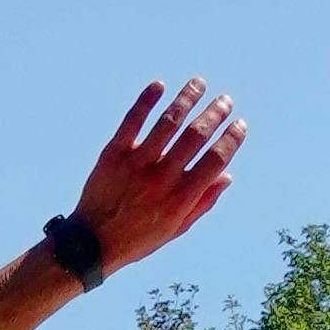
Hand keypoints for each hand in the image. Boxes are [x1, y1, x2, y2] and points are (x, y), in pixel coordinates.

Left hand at [71, 78, 244, 276]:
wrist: (90, 245)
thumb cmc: (137, 237)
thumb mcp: (173, 229)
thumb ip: (201, 203)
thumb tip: (227, 175)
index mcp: (180, 199)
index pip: (215, 160)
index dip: (232, 138)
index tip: (239, 124)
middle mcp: (161, 179)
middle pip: (196, 135)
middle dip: (216, 113)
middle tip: (224, 100)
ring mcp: (136, 165)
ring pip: (168, 122)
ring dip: (187, 98)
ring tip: (198, 84)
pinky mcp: (113, 155)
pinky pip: (133, 121)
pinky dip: (146, 101)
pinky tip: (159, 86)